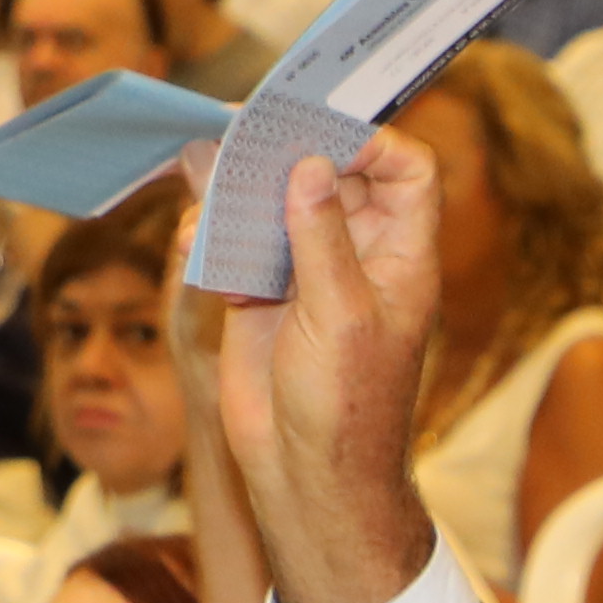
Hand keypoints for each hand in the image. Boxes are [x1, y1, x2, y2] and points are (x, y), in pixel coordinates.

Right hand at [208, 126, 452, 602]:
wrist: (305, 473)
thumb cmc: (347, 405)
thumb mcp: (339, 312)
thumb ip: (320, 235)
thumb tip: (309, 166)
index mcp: (400, 255)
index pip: (405, 172)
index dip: (372, 142)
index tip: (321, 134)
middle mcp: (357, 255)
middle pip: (330, 175)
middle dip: (288, 151)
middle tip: (241, 128)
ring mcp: (307, 273)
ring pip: (277, 205)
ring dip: (241, 187)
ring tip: (205, 167)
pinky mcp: (261, 294)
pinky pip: (239, 243)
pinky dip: (216, 232)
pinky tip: (196, 235)